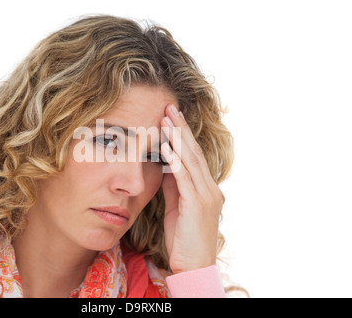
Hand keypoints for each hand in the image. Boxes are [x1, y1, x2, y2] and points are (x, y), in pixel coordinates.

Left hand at [160, 104, 223, 273]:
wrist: (193, 266)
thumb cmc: (184, 238)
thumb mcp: (176, 207)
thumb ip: (173, 186)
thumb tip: (164, 165)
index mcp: (206, 188)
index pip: (193, 156)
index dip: (182, 136)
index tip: (171, 118)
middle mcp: (210, 189)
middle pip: (193, 153)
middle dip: (181, 129)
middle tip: (170, 108)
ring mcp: (207, 196)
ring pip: (191, 161)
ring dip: (177, 139)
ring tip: (167, 120)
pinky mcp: (198, 205)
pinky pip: (185, 179)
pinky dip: (176, 161)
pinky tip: (166, 147)